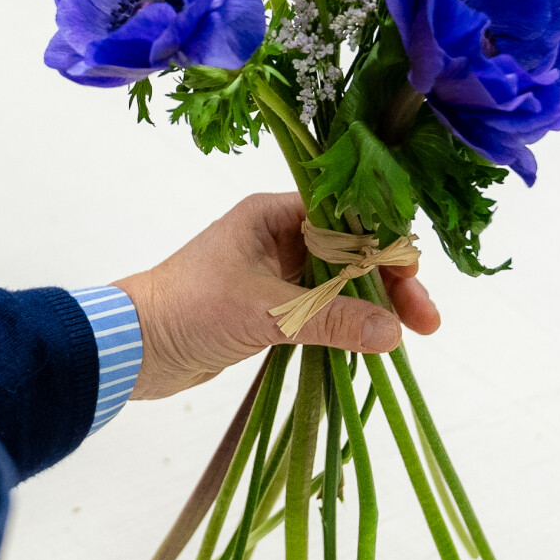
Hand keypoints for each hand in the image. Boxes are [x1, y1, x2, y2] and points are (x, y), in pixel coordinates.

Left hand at [113, 192, 441, 401]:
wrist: (132, 346)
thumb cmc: (189, 309)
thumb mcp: (267, 314)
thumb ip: (331, 321)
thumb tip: (393, 333)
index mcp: (274, 214)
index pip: (349, 218)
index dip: (388, 247)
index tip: (415, 282)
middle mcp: (278, 235)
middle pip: (353, 250)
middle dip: (391, 283)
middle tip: (426, 322)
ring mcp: (275, 272)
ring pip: (340, 282)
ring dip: (373, 305)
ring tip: (409, 336)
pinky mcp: (269, 307)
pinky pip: (321, 309)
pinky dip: (347, 323)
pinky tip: (374, 342)